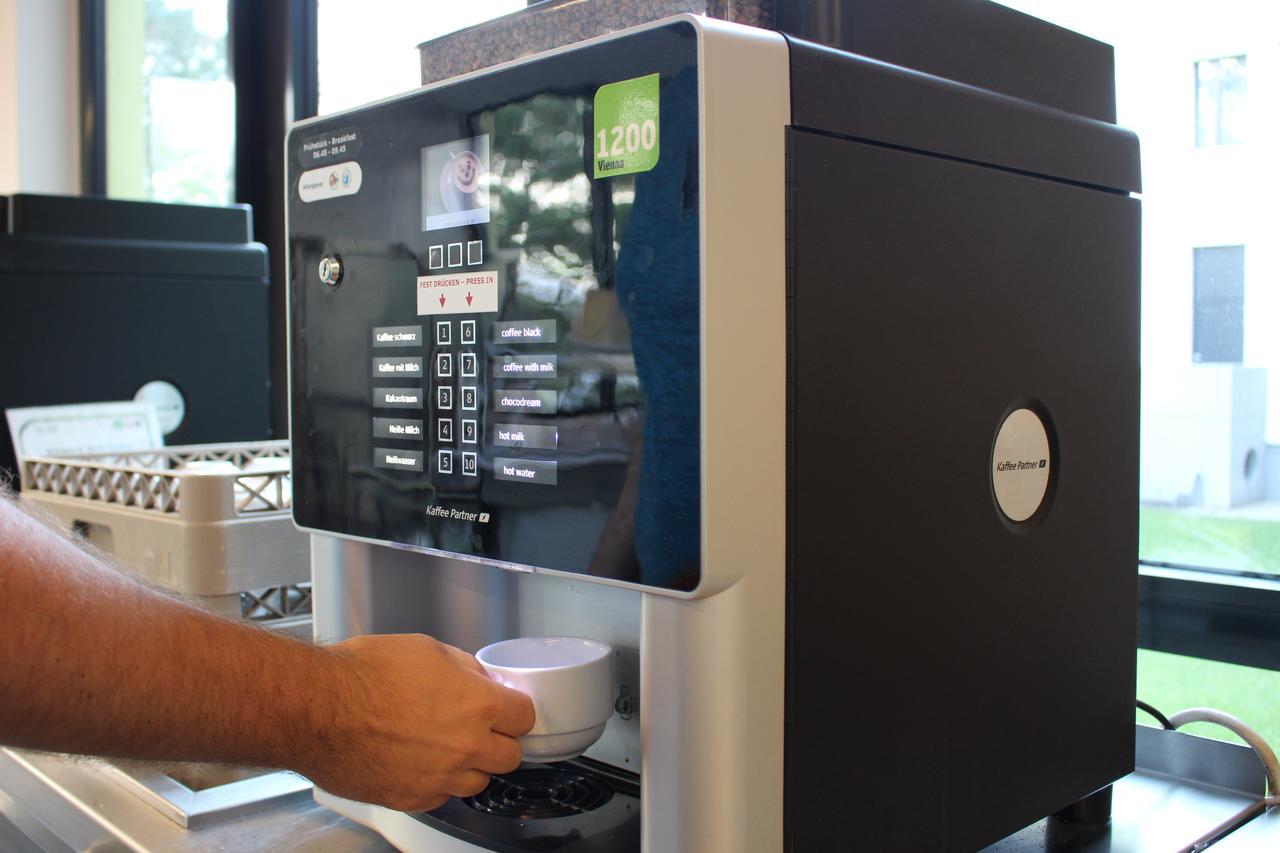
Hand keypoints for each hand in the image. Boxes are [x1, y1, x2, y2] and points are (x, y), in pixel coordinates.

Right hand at [300, 634, 534, 811]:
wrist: (316, 709)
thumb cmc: (363, 674)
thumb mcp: (426, 648)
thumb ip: (464, 668)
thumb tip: (480, 679)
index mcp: (478, 705)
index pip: (526, 716)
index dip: (515, 709)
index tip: (506, 708)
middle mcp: (466, 747)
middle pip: (511, 756)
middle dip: (499, 740)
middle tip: (480, 728)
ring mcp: (440, 778)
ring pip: (478, 782)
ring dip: (470, 765)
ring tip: (444, 745)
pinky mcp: (411, 799)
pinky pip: (441, 796)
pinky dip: (436, 783)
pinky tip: (418, 761)